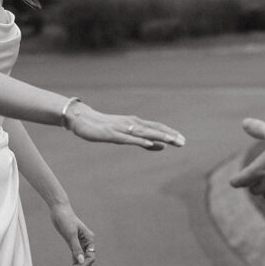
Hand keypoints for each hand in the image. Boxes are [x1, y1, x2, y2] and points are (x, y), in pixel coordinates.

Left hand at [49, 203, 95, 265]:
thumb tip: (80, 261)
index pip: (90, 257)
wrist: (59, 210)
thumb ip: (76, 248)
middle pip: (87, 260)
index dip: (84, 265)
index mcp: (89, 239)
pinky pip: (76, 256)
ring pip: (81, 260)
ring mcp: (79, 243)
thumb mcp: (71, 234)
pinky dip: (73, 264)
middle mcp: (86, 243)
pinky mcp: (73, 243)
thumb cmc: (66, 220)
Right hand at [66, 102, 185, 150]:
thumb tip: (160, 146)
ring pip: (143, 133)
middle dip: (169, 136)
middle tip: (183, 142)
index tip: (182, 140)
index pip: (157, 128)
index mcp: (135, 123)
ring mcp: (122, 128)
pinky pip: (128, 138)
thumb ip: (143, 140)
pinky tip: (148, 144)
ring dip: (157, 137)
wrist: (81, 118)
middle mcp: (131, 123)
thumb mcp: (126, 135)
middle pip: (153, 129)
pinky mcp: (112, 134)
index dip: (170, 133)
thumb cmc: (105, 127)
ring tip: (171, 141)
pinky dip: (139, 141)